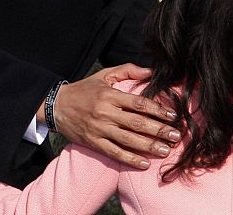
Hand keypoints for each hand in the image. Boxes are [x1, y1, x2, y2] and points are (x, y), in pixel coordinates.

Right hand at [41, 64, 180, 168]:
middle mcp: (105, 113)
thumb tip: (151, 71)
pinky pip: (114, 153)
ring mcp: (99, 129)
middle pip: (136, 123)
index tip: (172, 115)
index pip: (138, 103)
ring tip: (165, 150)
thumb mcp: (105, 74)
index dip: (157, 109)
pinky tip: (144, 163)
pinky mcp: (93, 143)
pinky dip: (129, 159)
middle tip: (175, 135)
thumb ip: (128, 70)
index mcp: (110, 95)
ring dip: (148, 146)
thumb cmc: (85, 88)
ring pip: (128, 140)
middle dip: (158, 130)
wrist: (57, 106)